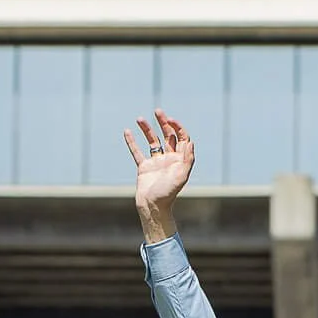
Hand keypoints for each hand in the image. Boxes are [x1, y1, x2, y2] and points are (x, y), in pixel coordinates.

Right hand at [123, 107, 195, 243]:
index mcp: (180, 159)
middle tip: (158, 111)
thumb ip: (187, 159)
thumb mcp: (181, 176)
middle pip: (168, 135)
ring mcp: (156, 162)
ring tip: (139, 119)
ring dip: (147, 129)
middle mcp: (169, 158)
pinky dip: (131, 142)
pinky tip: (127, 131)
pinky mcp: (144, 167)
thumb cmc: (168, 193)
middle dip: (163, 123)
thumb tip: (190, 142)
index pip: (181, 138)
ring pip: (152, 141)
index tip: (170, 120)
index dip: (177, 127)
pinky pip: (137, 151)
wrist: (153, 207)